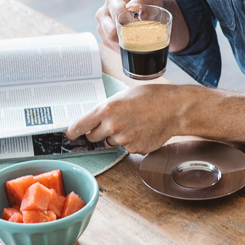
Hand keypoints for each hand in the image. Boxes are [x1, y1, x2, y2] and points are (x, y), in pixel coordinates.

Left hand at [65, 84, 190, 154]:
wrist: (174, 109)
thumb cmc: (152, 97)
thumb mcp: (125, 95)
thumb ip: (109, 108)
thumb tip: (98, 119)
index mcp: (107, 109)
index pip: (81, 124)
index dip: (73, 131)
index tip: (70, 134)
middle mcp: (112, 126)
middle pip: (93, 136)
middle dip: (99, 131)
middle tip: (114, 122)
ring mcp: (123, 139)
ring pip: (111, 142)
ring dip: (118, 136)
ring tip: (135, 123)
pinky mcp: (134, 149)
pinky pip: (126, 148)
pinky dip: (132, 141)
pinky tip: (143, 130)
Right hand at [95, 0, 167, 52]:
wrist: (148, 6)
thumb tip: (132, 8)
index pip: (117, 13)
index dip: (129, 22)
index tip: (140, 25)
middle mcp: (104, 12)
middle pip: (110, 31)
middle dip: (126, 36)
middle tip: (141, 35)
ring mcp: (103, 26)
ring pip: (111, 41)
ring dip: (126, 42)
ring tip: (139, 37)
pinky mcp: (105, 37)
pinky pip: (112, 46)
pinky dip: (124, 47)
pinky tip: (133, 41)